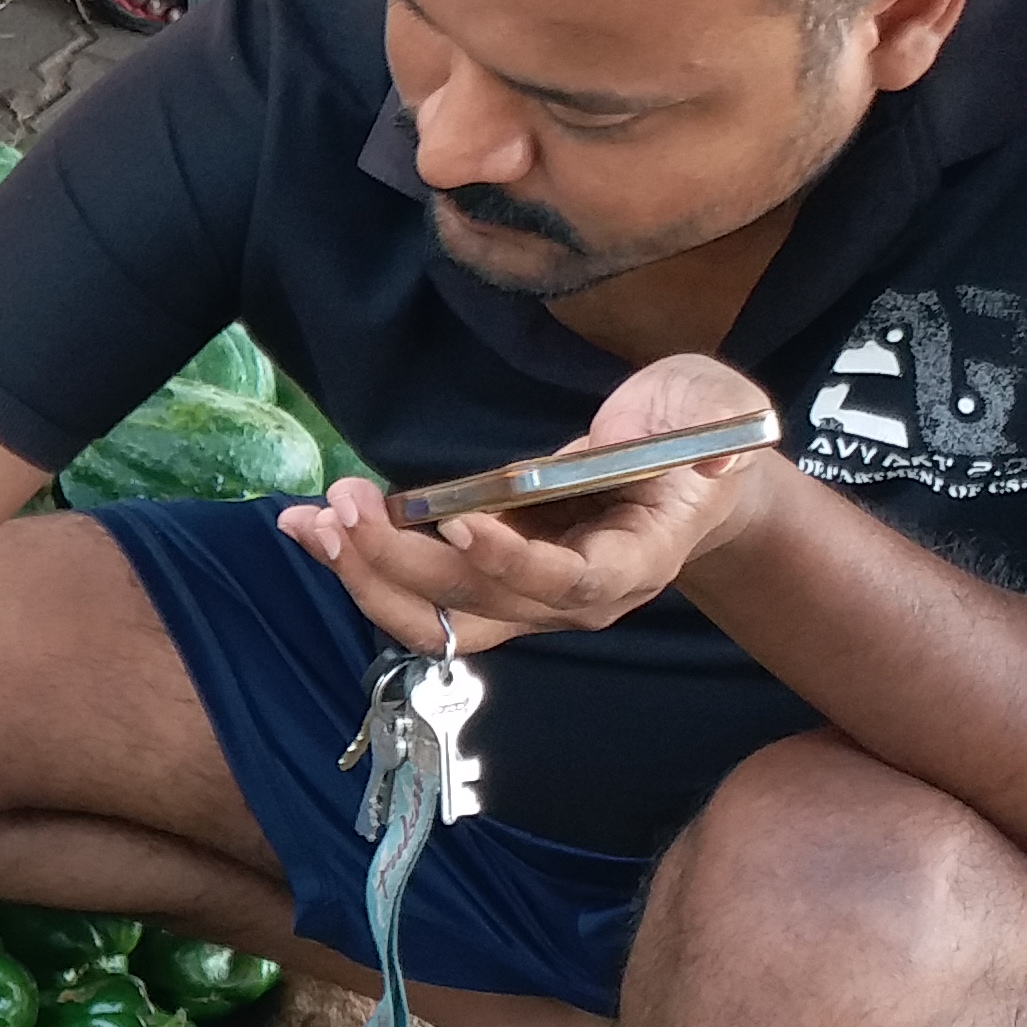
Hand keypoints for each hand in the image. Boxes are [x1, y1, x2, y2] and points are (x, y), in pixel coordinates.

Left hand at [275, 356, 784, 650]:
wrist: (685, 481)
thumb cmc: (696, 435)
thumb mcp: (716, 407)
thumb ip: (696, 416)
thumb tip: (629, 434)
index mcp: (636, 559)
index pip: (569, 581)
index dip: (513, 561)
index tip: (458, 522)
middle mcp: (572, 597)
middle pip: (480, 605)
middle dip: (403, 560)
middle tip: (347, 503)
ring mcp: (523, 601)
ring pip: (436, 618)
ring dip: (366, 575)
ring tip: (313, 523)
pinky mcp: (484, 588)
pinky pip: (416, 597)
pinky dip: (359, 565)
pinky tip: (309, 528)